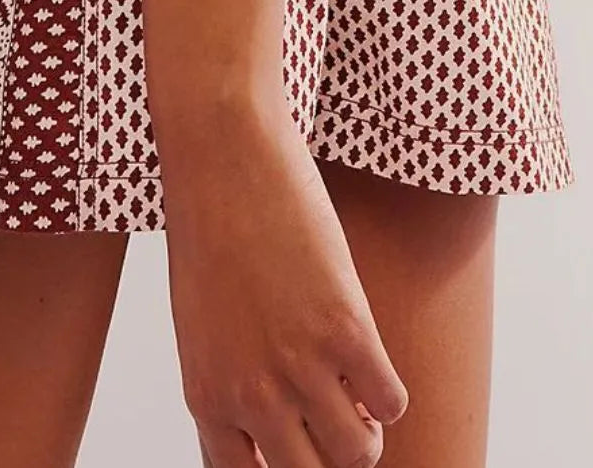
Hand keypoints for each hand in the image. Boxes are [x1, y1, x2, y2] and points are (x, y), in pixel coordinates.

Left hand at [162, 97, 407, 467]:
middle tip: (339, 418)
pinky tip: (370, 355)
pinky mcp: (346, 329)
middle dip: (331, 454)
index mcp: (207, 396)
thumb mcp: (202, 319)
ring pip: (358, 452)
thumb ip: (231, 378)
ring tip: (359, 391)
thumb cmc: (208, 224)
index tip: (303, 445)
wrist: (221, 155)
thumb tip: (274, 427)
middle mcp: (251, 394)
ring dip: (367, 429)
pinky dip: (389, 390)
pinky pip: (390, 400)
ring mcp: (300, 366)